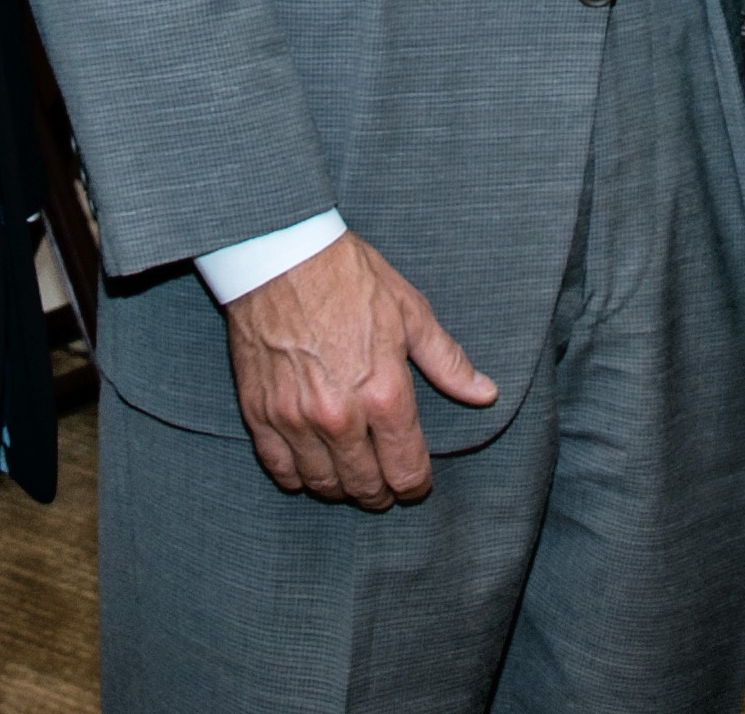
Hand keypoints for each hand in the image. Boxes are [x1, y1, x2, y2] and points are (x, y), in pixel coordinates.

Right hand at [222, 230, 496, 507]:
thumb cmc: (349, 277)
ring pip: (323, 485)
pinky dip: (298, 477)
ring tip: (351, 474)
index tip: (417, 482)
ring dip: (342, 487)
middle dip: (381, 492)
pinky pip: (280, 471)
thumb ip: (447, 361)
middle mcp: (340, 416)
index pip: (407, 471)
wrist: (280, 254)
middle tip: (385, 483)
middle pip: (366, 487)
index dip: (416, 485)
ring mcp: (295, 419)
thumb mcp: (410, 311)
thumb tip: (485, 394)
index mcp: (384, 393)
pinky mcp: (259, 414)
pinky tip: (310, 465)